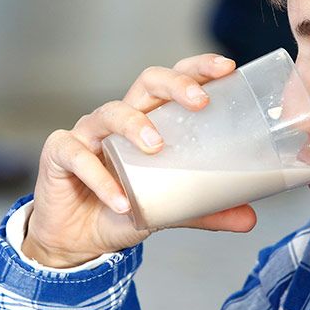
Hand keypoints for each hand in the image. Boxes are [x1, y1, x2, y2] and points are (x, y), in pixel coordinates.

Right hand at [21, 53, 257, 267]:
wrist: (78, 242)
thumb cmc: (122, 209)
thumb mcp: (170, 209)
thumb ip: (204, 209)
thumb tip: (250, 219)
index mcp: (148, 121)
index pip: (173, 83)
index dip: (197, 69)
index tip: (227, 68)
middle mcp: (119, 119)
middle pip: (146, 83)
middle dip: (175, 85)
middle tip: (200, 102)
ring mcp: (87, 133)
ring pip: (110, 112)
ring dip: (135, 125)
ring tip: (156, 148)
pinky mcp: (59, 154)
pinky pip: (78, 157)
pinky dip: (101, 179)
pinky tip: (121, 201)